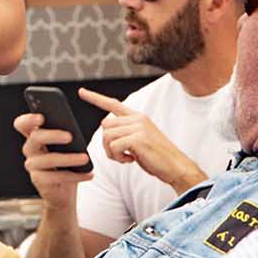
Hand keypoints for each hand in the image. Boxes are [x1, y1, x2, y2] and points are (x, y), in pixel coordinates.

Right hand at [14, 112, 92, 206]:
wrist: (63, 190)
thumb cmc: (66, 162)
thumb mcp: (66, 146)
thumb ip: (66, 133)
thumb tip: (73, 125)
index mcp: (34, 135)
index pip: (22, 124)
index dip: (28, 119)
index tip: (41, 117)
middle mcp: (30, 149)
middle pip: (35, 137)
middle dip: (52, 135)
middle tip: (70, 137)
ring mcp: (32, 165)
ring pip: (47, 159)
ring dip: (68, 158)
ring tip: (85, 158)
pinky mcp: (38, 180)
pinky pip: (56, 177)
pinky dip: (74, 176)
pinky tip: (88, 174)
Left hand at [78, 87, 205, 193]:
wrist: (176, 166)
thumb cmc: (157, 157)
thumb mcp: (140, 140)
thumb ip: (125, 132)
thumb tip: (106, 133)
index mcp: (137, 117)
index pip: (113, 104)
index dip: (95, 98)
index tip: (81, 91)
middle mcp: (137, 119)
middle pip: (105, 125)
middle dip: (106, 144)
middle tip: (120, 155)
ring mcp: (138, 127)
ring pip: (107, 136)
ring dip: (111, 152)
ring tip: (125, 158)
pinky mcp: (138, 138)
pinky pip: (114, 146)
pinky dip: (118, 157)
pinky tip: (130, 160)